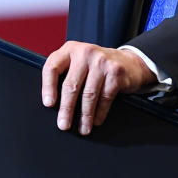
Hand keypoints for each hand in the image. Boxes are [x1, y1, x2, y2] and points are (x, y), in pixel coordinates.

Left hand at [41, 42, 156, 134]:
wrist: (129, 62)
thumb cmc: (97, 66)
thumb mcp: (79, 63)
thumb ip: (65, 74)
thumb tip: (53, 103)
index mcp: (70, 49)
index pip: (52, 67)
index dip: (48, 87)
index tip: (48, 104)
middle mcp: (85, 52)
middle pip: (71, 85)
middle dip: (66, 108)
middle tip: (63, 125)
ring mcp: (101, 61)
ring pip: (89, 94)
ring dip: (85, 115)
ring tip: (83, 128)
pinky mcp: (115, 72)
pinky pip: (105, 97)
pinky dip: (100, 112)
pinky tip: (96, 120)